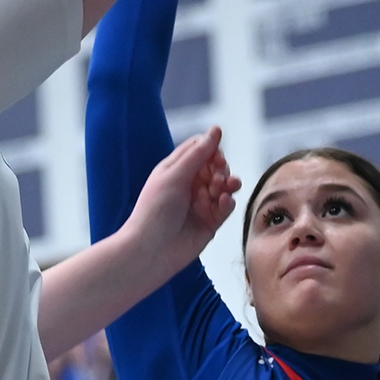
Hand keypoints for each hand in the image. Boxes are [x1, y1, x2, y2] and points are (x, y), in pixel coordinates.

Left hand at [129, 127, 239, 274]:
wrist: (150, 251)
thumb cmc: (154, 211)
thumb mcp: (175, 175)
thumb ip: (198, 153)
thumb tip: (217, 128)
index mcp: (176, 169)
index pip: (201, 149)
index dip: (212, 150)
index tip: (216, 159)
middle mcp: (189, 185)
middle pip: (216, 166)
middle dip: (221, 169)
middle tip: (217, 179)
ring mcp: (200, 203)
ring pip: (225, 186)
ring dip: (229, 184)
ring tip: (226, 189)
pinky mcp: (210, 222)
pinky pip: (226, 207)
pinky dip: (227, 203)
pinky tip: (223, 203)